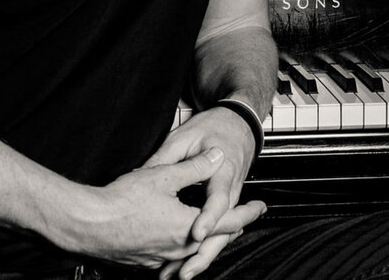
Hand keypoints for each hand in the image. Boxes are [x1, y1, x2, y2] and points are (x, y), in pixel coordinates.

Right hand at [53, 147, 259, 268]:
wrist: (87, 225)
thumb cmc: (121, 201)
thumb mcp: (163, 176)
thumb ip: (194, 167)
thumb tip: (217, 156)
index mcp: (188, 226)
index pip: (228, 221)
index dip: (247, 213)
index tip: (260, 207)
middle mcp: (178, 248)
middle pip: (213, 239)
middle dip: (228, 227)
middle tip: (241, 217)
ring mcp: (161, 258)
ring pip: (192, 249)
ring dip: (204, 238)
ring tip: (211, 227)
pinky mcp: (145, 262)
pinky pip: (172, 256)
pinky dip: (181, 245)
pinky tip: (176, 236)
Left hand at [142, 107, 265, 277]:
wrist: (239, 123)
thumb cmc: (216, 126)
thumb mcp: (186, 137)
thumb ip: (170, 158)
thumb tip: (149, 171)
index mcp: (224, 171)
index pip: (218, 200)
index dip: (207, 218)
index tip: (196, 233)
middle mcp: (229, 190)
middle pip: (222, 230)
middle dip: (203, 255)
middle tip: (184, 272)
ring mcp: (227, 200)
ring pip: (218, 236)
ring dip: (199, 257)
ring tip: (178, 275)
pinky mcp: (222, 205)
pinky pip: (214, 232)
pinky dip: (200, 248)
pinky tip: (181, 263)